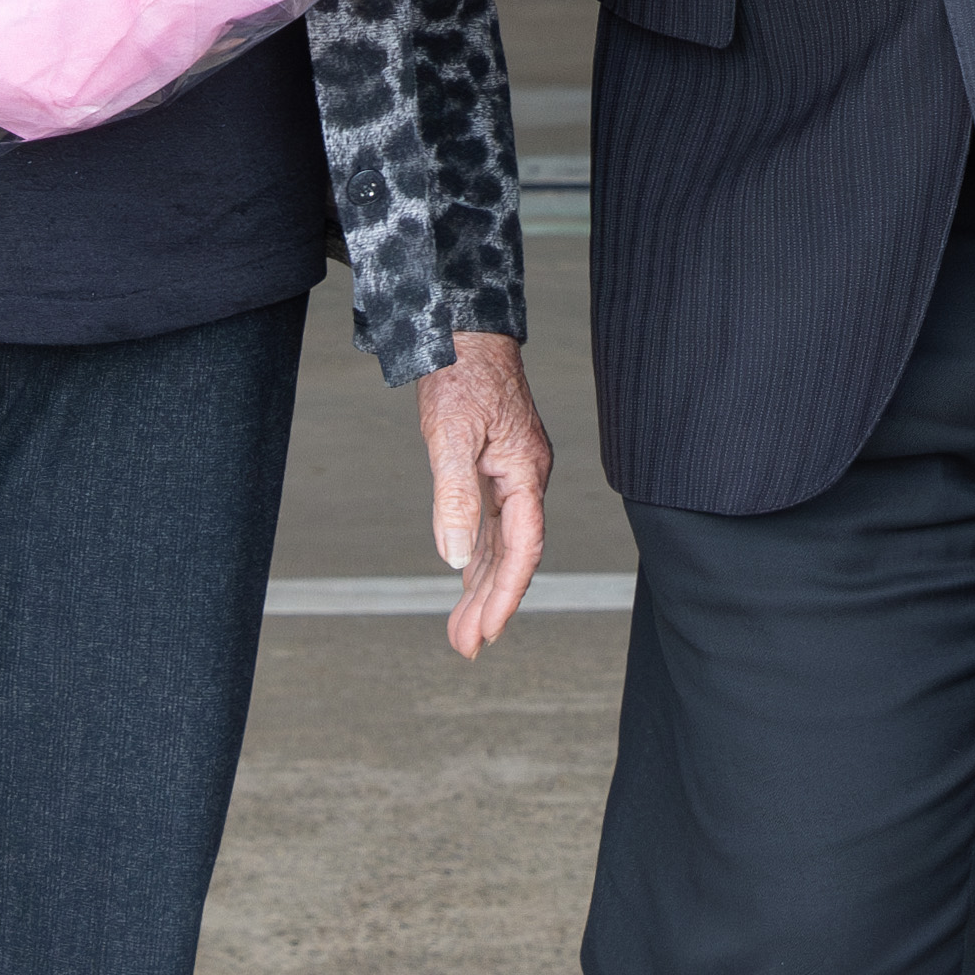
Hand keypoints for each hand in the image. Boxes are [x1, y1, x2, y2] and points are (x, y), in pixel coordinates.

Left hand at [417, 331, 551, 658]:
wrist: (462, 328)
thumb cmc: (459, 374)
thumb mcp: (450, 436)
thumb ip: (455, 497)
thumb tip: (451, 557)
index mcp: (524, 473)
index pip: (521, 549)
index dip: (505, 594)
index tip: (486, 631)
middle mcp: (524, 477)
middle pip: (513, 555)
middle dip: (490, 603)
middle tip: (465, 646)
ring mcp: (512, 472)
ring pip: (501, 543)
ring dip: (482, 586)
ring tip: (462, 629)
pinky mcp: (495, 465)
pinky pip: (492, 523)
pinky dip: (479, 555)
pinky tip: (467, 577)